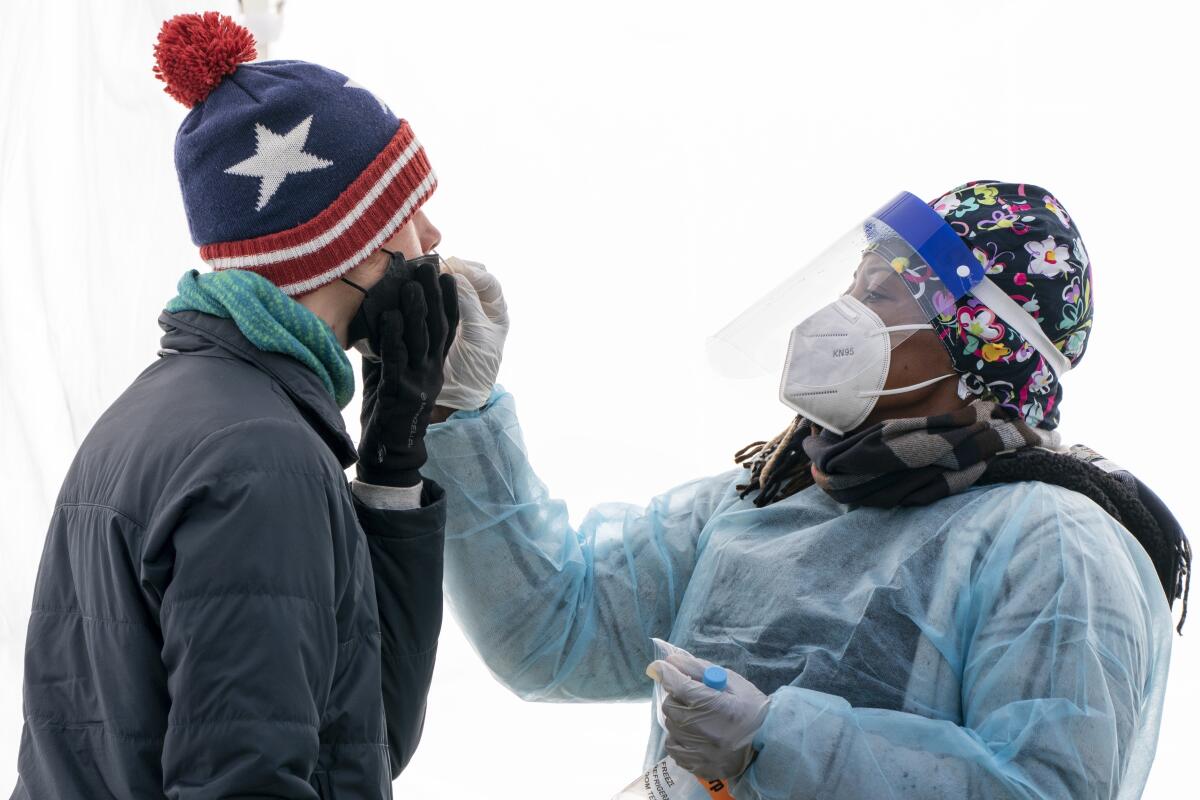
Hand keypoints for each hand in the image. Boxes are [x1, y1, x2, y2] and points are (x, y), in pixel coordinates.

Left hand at [357, 258, 458, 486]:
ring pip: (420, 340)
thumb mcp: (392, 376)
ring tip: (411, 285)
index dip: (449, 303)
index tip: (449, 277)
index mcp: (433, 369)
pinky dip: (392, 336)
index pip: (447, 331)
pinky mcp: (399, 393)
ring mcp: (417, 383)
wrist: (390, 454)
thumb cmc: (389, 413)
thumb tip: (380, 319)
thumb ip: (391, 350)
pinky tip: (387, 315)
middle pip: (437, 328)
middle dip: (435, 296)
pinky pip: (396, 359)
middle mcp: (431, 373)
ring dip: (416, 311)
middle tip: (430, 268)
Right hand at [437, 257, 508, 410]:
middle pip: (470, 276)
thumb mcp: (478, 336)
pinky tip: (417, 287)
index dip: (472, 273)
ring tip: (424, 273)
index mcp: (495, 312)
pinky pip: (437, 298)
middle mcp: (479, 308)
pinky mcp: (441, 318)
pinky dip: (429, 290)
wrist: (456, 395)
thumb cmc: (475, 369)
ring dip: (439, 277)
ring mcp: (460, 312)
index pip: (488, 282)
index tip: (453, 272)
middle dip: (455, 269)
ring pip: (452, 284)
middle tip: (436, 269)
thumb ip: (470, 305)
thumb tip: (457, 275)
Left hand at [649, 647, 770, 780]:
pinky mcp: (698, 767)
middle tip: (692, 697)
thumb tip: (671, 661)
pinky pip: (673, 748)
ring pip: (670, 726)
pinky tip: (695, 735)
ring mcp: (700, 752)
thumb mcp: (732, 682)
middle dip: (678, 697)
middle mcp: (705, 732)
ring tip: (698, 717)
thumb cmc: (752, 708)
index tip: (660, 667)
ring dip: (679, 717)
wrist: (769, 745)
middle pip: (671, 706)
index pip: (679, 686)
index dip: (666, 673)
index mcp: (717, 706)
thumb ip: (699, 669)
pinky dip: (679, 738)